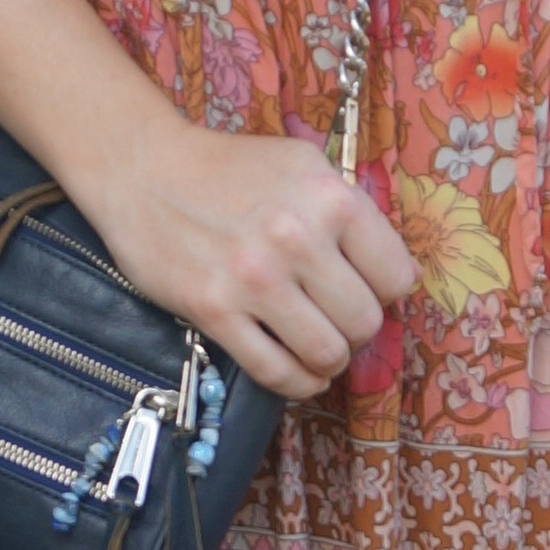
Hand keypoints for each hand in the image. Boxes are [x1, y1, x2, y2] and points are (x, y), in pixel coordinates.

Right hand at [76, 123, 418, 399]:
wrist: (145, 170)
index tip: (364, 289)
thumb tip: (403, 274)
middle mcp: (297, 238)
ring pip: (327, 354)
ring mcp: (254, 279)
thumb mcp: (304, 166)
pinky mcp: (214, 311)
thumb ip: (351, 212)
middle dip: (356, 329)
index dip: (384, 290)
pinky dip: (297, 382)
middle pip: (365, 322)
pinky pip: (276, 372)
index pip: (397, 277)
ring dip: (328, 360)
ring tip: (317, 346)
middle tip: (336, 319)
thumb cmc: (229, 168)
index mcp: (330, 198)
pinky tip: (297, 371)